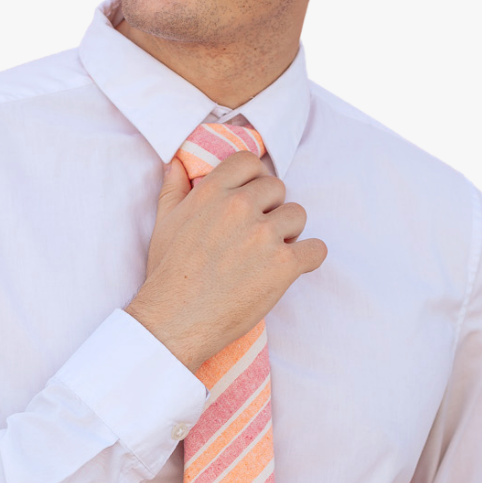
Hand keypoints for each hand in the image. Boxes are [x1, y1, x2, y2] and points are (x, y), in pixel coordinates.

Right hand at [126, 150, 326, 372]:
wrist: (175, 320)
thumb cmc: (168, 274)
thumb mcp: (164, 225)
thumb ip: (174, 191)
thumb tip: (177, 166)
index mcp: (212, 192)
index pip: (249, 162)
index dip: (254, 179)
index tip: (252, 198)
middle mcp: (240, 207)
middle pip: (277, 189)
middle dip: (271, 209)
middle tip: (258, 234)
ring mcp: (264, 235)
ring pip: (298, 215)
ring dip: (289, 233)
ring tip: (270, 253)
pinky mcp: (283, 265)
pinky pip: (316, 249)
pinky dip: (309, 258)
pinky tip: (294, 267)